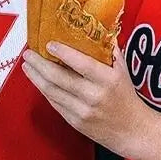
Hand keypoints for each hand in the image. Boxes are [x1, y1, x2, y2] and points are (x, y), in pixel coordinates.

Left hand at [22, 40, 155, 159]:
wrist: (132, 131)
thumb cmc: (126, 97)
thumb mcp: (122, 70)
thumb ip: (109, 50)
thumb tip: (96, 28)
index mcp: (108, 80)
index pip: (83, 64)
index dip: (64, 54)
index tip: (50, 44)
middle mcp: (94, 96)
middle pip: (60, 78)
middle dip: (40, 64)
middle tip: (29, 53)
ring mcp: (82, 111)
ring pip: (52, 91)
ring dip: (36, 77)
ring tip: (28, 65)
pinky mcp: (75, 122)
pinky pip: (55, 103)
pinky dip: (44, 90)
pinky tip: (38, 80)